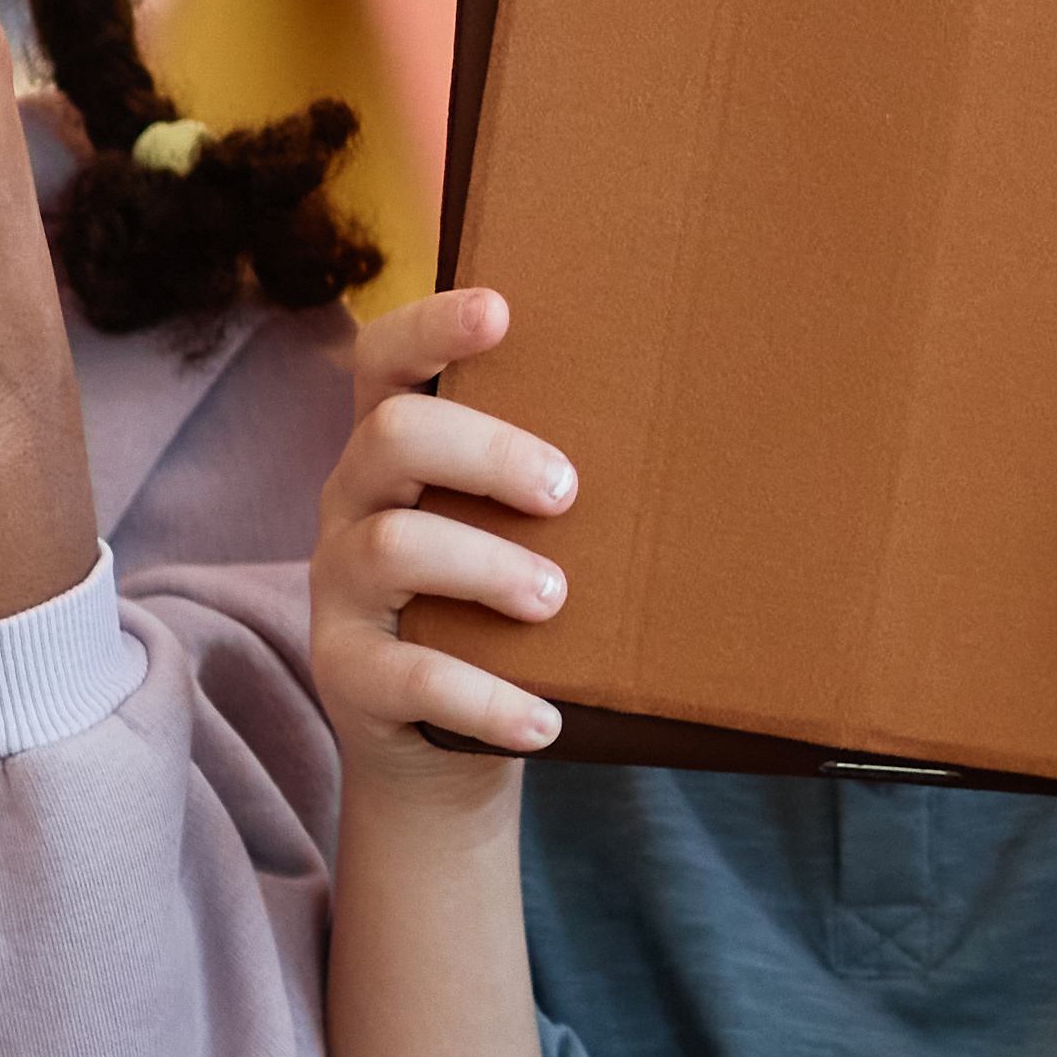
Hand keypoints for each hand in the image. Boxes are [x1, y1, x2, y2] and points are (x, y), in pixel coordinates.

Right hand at [314, 286, 579, 800]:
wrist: (442, 746)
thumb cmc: (504, 612)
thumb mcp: (522, 533)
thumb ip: (559, 483)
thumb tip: (716, 437)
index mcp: (395, 451)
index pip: (383, 360)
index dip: (429, 326)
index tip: (502, 310)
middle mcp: (353, 505)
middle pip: (391, 436)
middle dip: (485, 452)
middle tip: (567, 491)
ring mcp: (340, 590)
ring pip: (393, 547)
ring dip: (487, 566)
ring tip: (555, 598)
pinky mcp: (348, 676)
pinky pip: (405, 677)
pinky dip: (484, 698)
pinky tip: (543, 721)